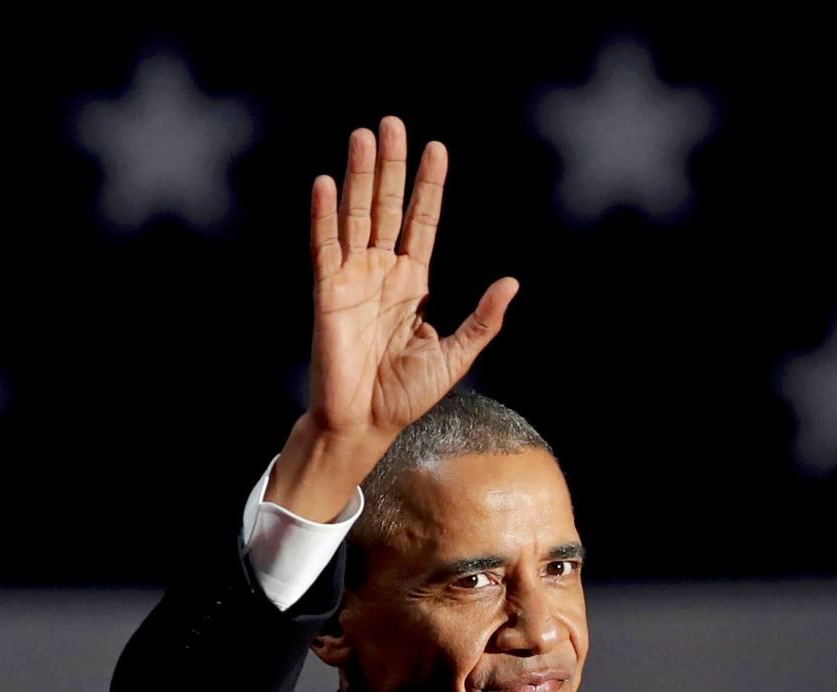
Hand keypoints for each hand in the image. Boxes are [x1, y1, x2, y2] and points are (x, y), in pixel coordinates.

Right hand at [267, 117, 519, 519]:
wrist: (366, 424)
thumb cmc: (406, 396)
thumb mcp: (456, 355)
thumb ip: (483, 319)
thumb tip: (512, 283)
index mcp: (412, 283)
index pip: (421, 222)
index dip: (428, 186)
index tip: (436, 148)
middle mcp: (381, 272)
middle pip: (386, 206)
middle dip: (390, 165)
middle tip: (392, 122)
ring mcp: (352, 279)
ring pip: (356, 215)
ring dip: (358, 176)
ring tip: (363, 136)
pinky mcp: (328, 293)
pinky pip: (325, 246)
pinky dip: (324, 215)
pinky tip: (325, 182)